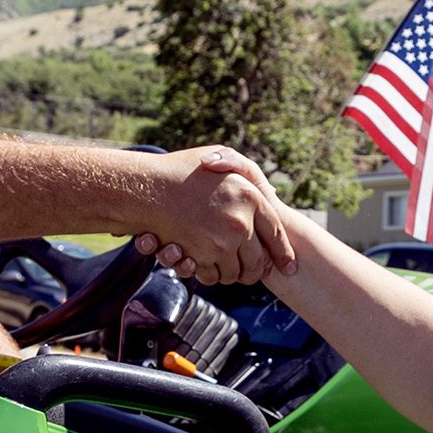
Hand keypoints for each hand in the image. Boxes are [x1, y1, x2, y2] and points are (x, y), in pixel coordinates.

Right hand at [127, 147, 298, 283]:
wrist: (143, 185)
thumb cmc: (180, 168)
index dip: (283, 253)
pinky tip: (205, 264)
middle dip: (256, 272)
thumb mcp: (219, 156)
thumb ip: (244, 171)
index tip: (288, 267)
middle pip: (258, 261)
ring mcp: (220, 242)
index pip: (276, 234)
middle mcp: (240, 222)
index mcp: (251, 197)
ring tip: (227, 268)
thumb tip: (269, 191)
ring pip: (236, 273)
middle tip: (252, 274)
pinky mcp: (200, 257)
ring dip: (232, 274)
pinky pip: (213, 276)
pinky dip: (210, 275)